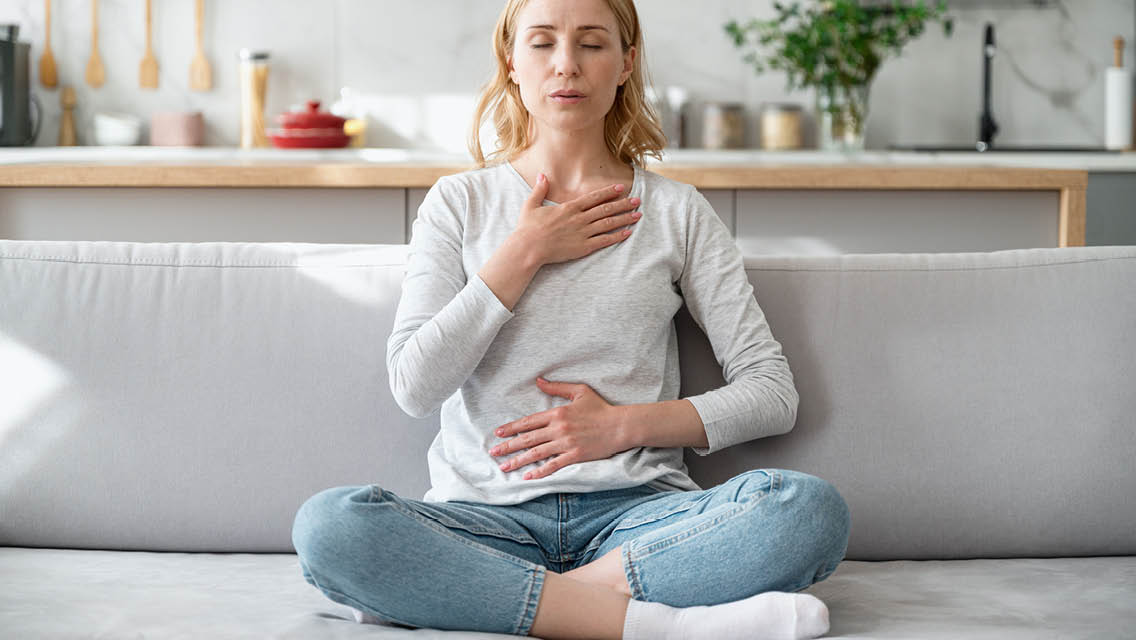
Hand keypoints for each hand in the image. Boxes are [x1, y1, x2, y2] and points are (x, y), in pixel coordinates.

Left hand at [489, 377, 628, 479]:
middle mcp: (558, 429)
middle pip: (528, 438)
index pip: (529, 421)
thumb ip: (557, 387)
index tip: (498, 433)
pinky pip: (553, 465)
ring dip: (518, 460)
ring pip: (536, 453)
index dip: (512, 427)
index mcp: (557, 413)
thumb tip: (538, 380)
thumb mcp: (579, 391)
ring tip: (504, 466)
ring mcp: (566, 443)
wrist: (620, 425)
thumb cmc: (601, 408)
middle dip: (509, 446)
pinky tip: (528, 477)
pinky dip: (540, 472)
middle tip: (493, 452)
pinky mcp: (575, 456)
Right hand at [515, 173, 641, 267]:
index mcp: (569, 207)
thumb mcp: (531, 205)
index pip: (594, 197)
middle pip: (606, 209)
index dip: (609, 192)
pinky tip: (628, 232)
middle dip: (623, 204)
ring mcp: (582, 233)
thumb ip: (540, 189)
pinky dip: (617, 236)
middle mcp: (579, 218)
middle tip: (637, 200)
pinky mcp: (583, 247)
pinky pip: (604, 240)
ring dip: (624, 218)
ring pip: (608, 223)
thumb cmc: (527, 228)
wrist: (528, 248)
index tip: (621, 188)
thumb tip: (542, 175)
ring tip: (638, 215)